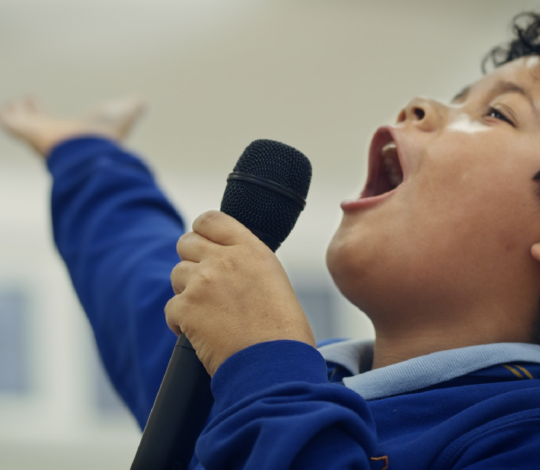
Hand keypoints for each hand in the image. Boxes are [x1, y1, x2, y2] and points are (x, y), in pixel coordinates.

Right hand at [0, 96, 144, 156]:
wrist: (89, 150)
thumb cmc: (105, 135)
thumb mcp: (123, 115)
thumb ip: (133, 108)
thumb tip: (144, 101)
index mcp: (72, 133)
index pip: (56, 121)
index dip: (47, 112)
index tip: (38, 100)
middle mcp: (55, 135)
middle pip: (39, 122)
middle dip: (34, 111)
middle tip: (30, 100)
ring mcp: (39, 134)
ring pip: (24, 122)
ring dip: (20, 114)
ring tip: (14, 105)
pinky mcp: (26, 132)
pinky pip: (9, 123)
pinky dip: (7, 117)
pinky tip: (4, 113)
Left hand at [165, 210, 316, 376]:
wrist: (275, 365)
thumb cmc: (283, 331)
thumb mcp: (273, 280)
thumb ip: (246, 263)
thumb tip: (224, 261)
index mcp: (251, 250)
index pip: (211, 219)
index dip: (202, 231)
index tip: (203, 244)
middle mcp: (225, 259)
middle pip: (186, 242)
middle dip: (190, 261)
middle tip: (203, 283)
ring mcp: (203, 282)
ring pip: (176, 274)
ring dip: (187, 292)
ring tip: (208, 314)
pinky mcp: (187, 308)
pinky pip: (171, 307)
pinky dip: (180, 322)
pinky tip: (200, 334)